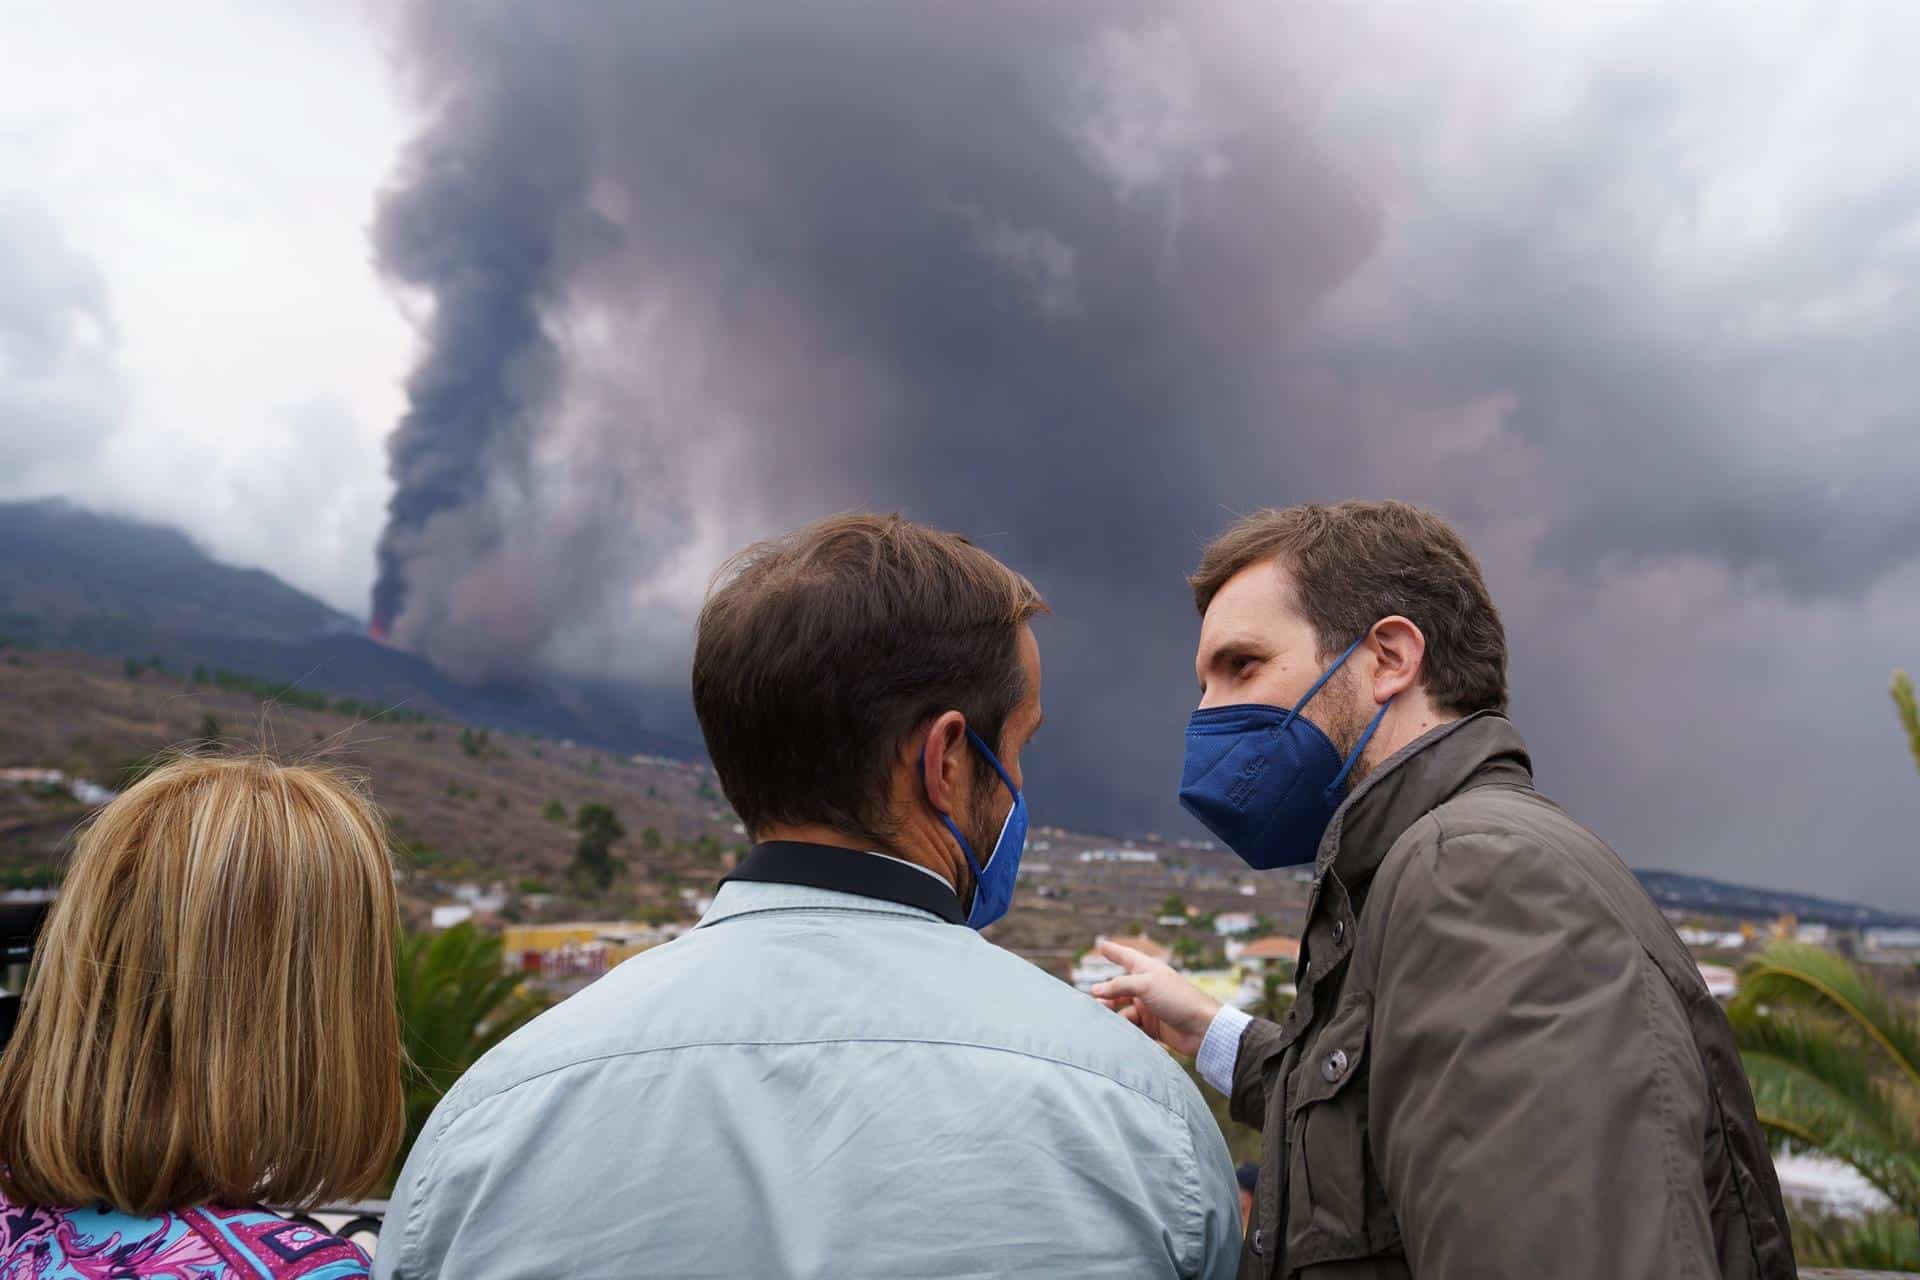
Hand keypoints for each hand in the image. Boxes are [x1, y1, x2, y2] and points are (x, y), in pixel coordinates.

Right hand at [1090, 939, 1221, 1057]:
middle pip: (1120, 988)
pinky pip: (1132, 1027)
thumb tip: (1095, 990)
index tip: (1101, 945)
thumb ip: (1118, 986)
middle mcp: (1147, 987)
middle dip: (1106, 995)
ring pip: (1123, 1010)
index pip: (1126, 957)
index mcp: (1147, 970)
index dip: (1113, 951)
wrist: (1202, 1029)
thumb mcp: (1145, 985)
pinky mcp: (1153, 1027)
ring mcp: (1150, 1007)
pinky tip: (1118, 1034)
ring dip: (1114, 1015)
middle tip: (1095, 1004)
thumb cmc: (1177, 999)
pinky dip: (1125, 1029)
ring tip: (1105, 1020)